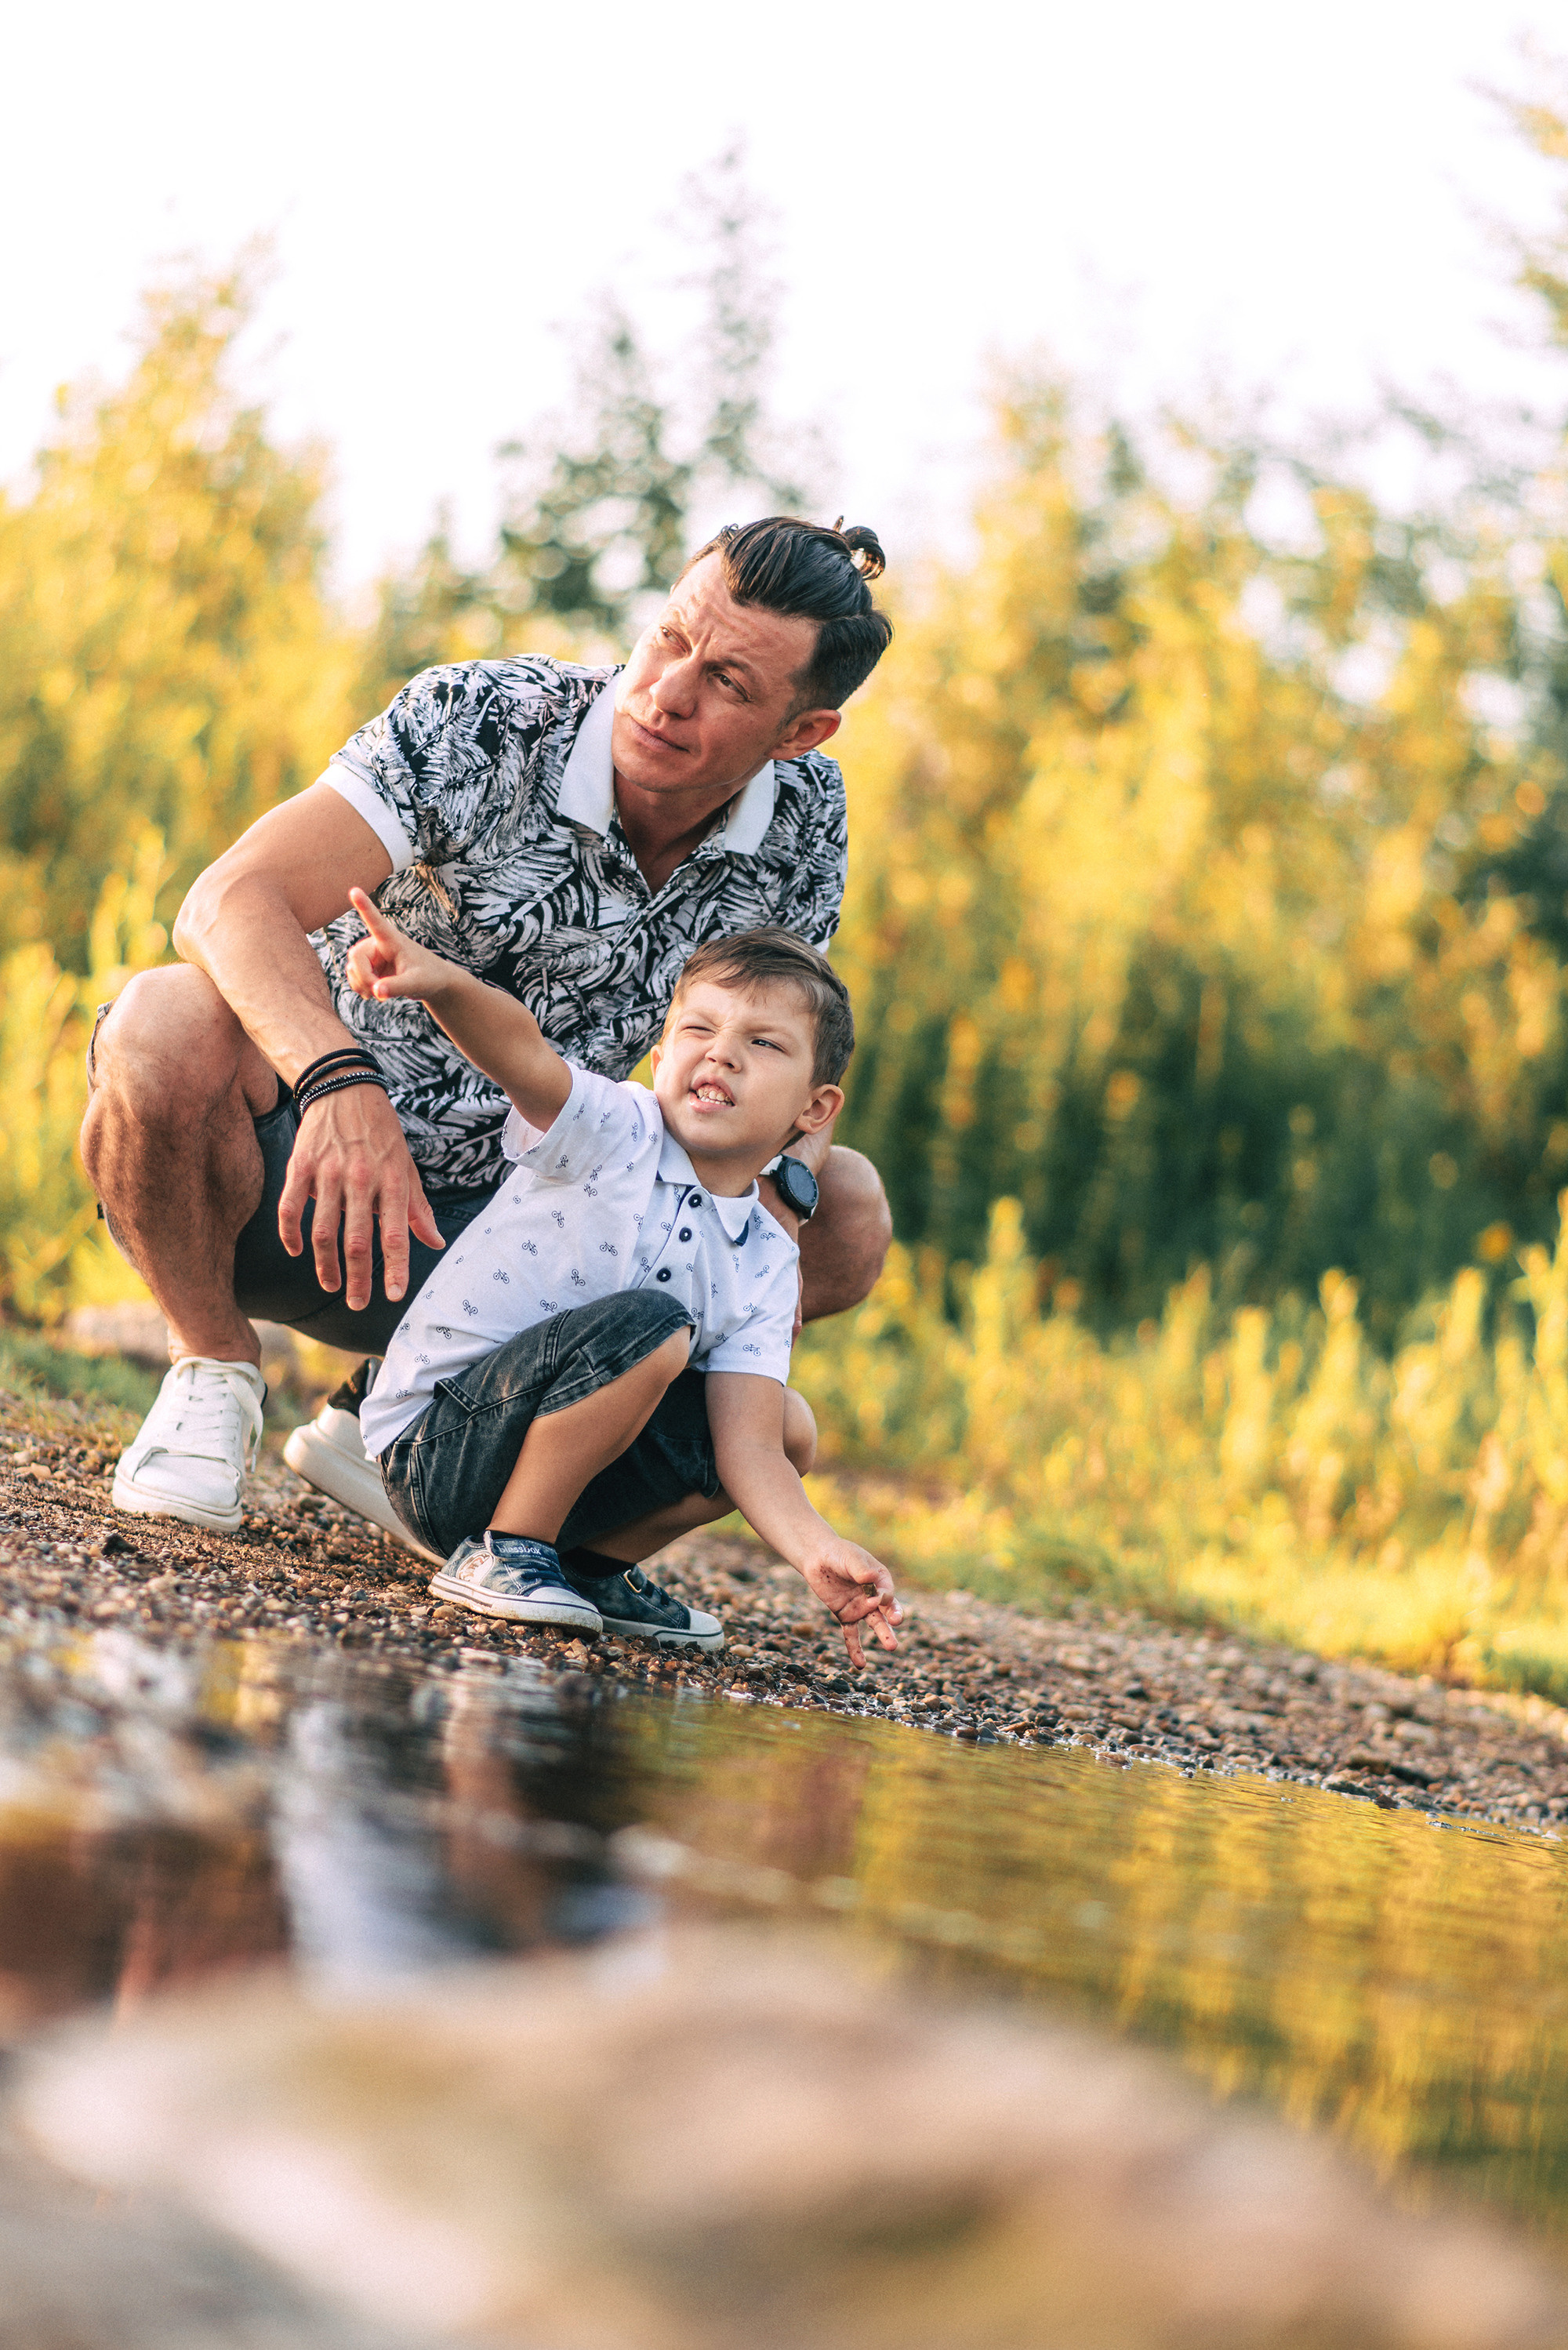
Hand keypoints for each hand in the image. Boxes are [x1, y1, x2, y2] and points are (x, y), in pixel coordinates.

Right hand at [276, 1075, 442, 1307]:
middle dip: (357, 1278)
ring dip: (325, 1264)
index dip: (395, 1267)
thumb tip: (435, 1242)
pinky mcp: (300, 1165)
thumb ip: (418, 1208)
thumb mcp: (407, 1166)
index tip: (393, 1295)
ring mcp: (328, 1173)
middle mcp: (362, 1179)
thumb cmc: (381, 1134)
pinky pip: (291, 1208)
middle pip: (357, 1240)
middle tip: (357, 1303)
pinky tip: (296, 1251)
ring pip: (323, 1231)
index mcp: (392, 1180)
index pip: (396, 1233)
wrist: (344, 1087)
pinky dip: (290, 1234)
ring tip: (330, 1284)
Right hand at [344, 886, 459, 1005]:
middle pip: (355, 957)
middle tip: (377, 992)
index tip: (355, 890)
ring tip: (379, 994)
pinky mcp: (370, 967)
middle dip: (363, 978)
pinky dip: (360, 988)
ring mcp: (372, 956)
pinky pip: (354, 977)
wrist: (432, 983)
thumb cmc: (429, 977)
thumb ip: (397, 987)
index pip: (376, 921)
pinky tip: (374, 993)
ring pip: (352, 969)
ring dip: (361, 985)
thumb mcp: (416, 983)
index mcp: (392, 940)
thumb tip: (377, 991)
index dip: (364, 906)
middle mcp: (378, 944)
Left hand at [800, 1539, 901, 1667]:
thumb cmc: (838, 1554)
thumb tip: (869, 1578)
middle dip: (894, 1617)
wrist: (819, 1558)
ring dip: (883, 1635)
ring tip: (892, 1647)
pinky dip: (855, 1649)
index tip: (874, 1598)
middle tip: (897, 1624)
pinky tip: (860, 1665)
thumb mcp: (849, 1558)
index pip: (886, 1592)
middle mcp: (874, 1595)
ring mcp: (861, 1607)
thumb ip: (859, 1569)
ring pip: (875, 1624)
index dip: (882, 1598)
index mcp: (880, 1579)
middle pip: (888, 1610)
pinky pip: (851, 1634)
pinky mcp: (846, 1615)